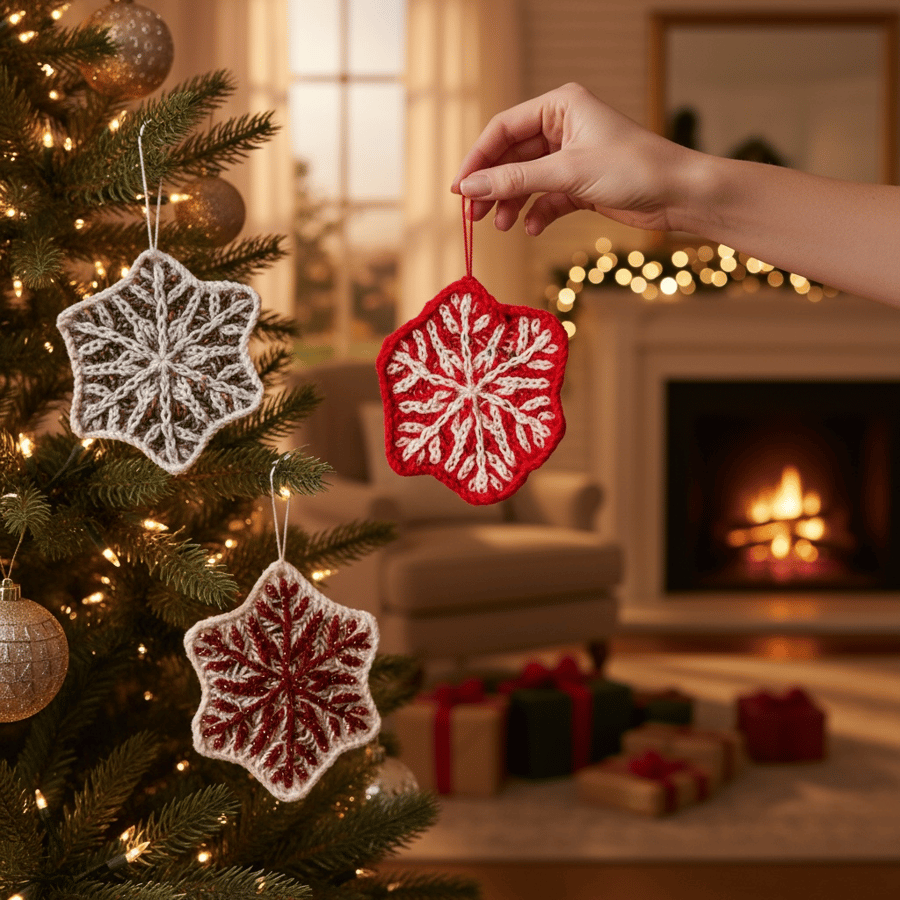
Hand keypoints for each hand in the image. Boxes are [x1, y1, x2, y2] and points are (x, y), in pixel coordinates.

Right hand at [451, 82, 691, 234]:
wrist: (679, 194)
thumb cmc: (633, 169)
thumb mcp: (567, 173)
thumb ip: (515, 180)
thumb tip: (469, 186)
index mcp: (559, 106)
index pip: (503, 129)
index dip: (477, 159)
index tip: (459, 189)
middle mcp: (563, 127)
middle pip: (511, 157)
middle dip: (492, 186)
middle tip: (473, 214)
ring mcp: (571, 157)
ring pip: (526, 180)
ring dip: (511, 203)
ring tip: (502, 226)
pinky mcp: (580, 183)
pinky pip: (546, 198)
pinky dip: (536, 213)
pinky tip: (532, 229)